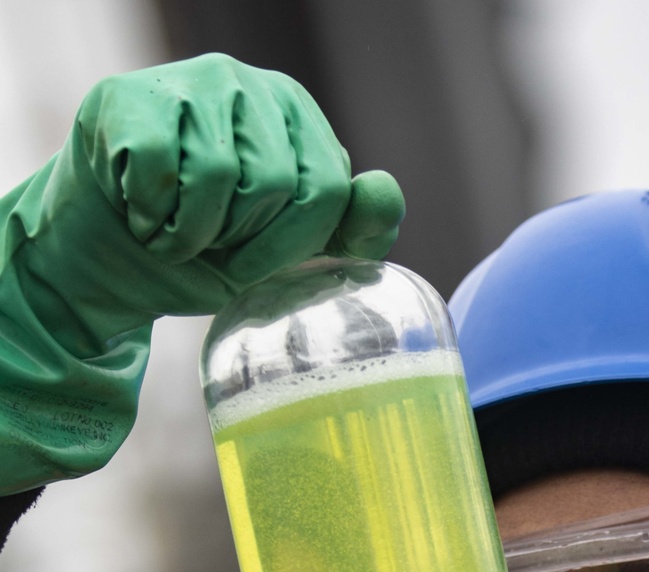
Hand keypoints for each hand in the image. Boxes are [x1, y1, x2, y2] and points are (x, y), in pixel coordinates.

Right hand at [0, 54, 404, 492]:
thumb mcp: (290, 251)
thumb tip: (384, 190)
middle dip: (239, 237)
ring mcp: (189, 82)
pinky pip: (160, 172)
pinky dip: (150, 216)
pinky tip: (141, 214)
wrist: (114, 255)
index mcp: (296, 116)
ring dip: (190, 233)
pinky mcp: (130, 98)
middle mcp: (247, 84)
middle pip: (276, 184)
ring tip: (175, 231)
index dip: (291, 246)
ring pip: (217, 178)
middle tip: (208, 241)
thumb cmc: (208, 249)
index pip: (329, 189)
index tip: (253, 262)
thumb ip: (351, 227)